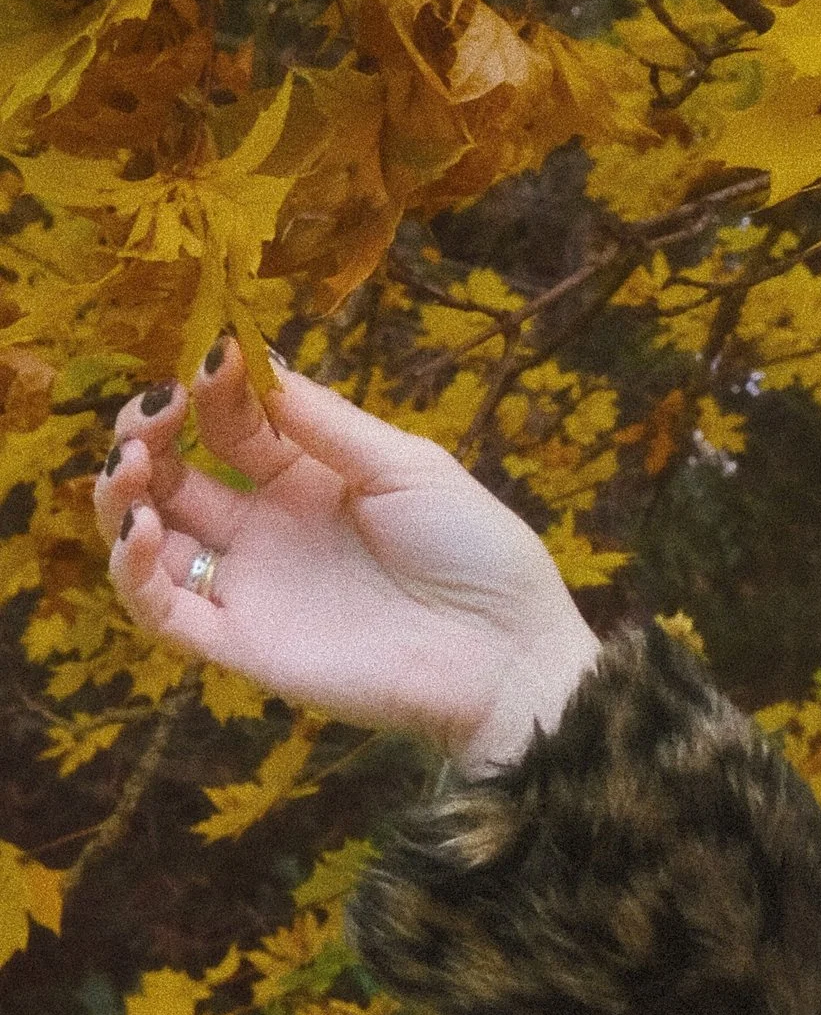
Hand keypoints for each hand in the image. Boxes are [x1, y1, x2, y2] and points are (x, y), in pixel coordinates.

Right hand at [93, 342, 604, 776]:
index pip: (231, 421)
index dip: (210, 386)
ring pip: (152, 539)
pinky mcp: (241, 644)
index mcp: (309, 477)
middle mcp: (269, 528)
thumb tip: (248, 358)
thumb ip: (323, 421)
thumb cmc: (476, 554)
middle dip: (147, 431)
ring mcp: (251, 586)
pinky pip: (162, 612)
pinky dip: (132, 572)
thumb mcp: (405, 465)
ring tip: (132, 463)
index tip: (209, 358)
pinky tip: (142, 529)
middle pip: (174, 473)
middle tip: (151, 411)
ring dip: (122, 495)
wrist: (506, 656)